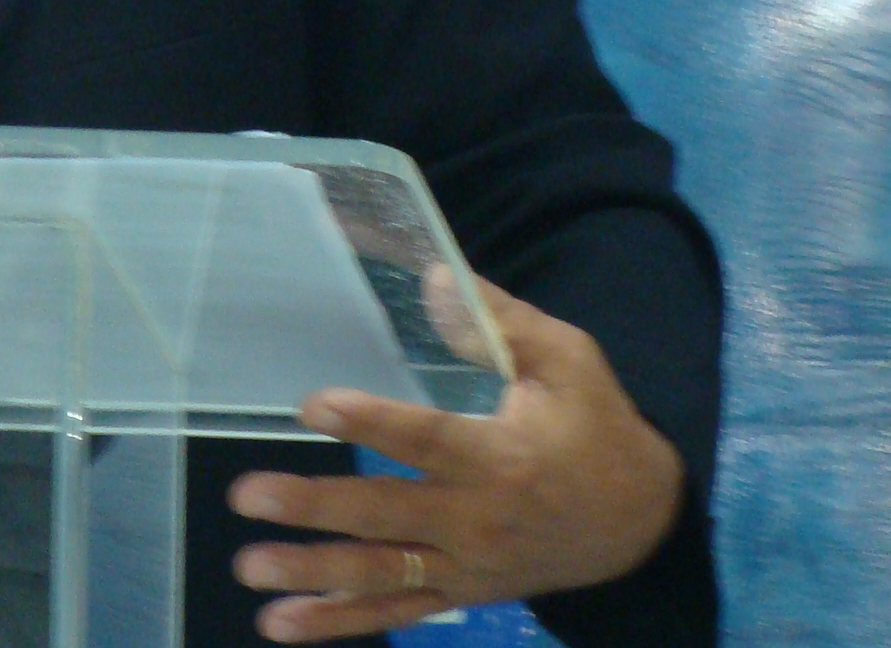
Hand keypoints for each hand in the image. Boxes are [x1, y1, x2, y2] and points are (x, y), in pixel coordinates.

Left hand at [228, 277, 683, 642]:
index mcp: (504, 457)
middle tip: (249, 495)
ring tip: (251, 565)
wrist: (642, 522)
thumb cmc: (597, 426)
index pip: (428, 440)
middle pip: (388, 516)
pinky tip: (279, 624)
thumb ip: (498, 321)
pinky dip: (338, 623)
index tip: (313, 406)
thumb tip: (433, 277)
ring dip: (312, 575)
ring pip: (382, 574)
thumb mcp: (567, 360)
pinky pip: (396, 613)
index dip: (370, 423)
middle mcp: (480, 521)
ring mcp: (467, 568)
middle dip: (315, 507)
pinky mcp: (462, 596)